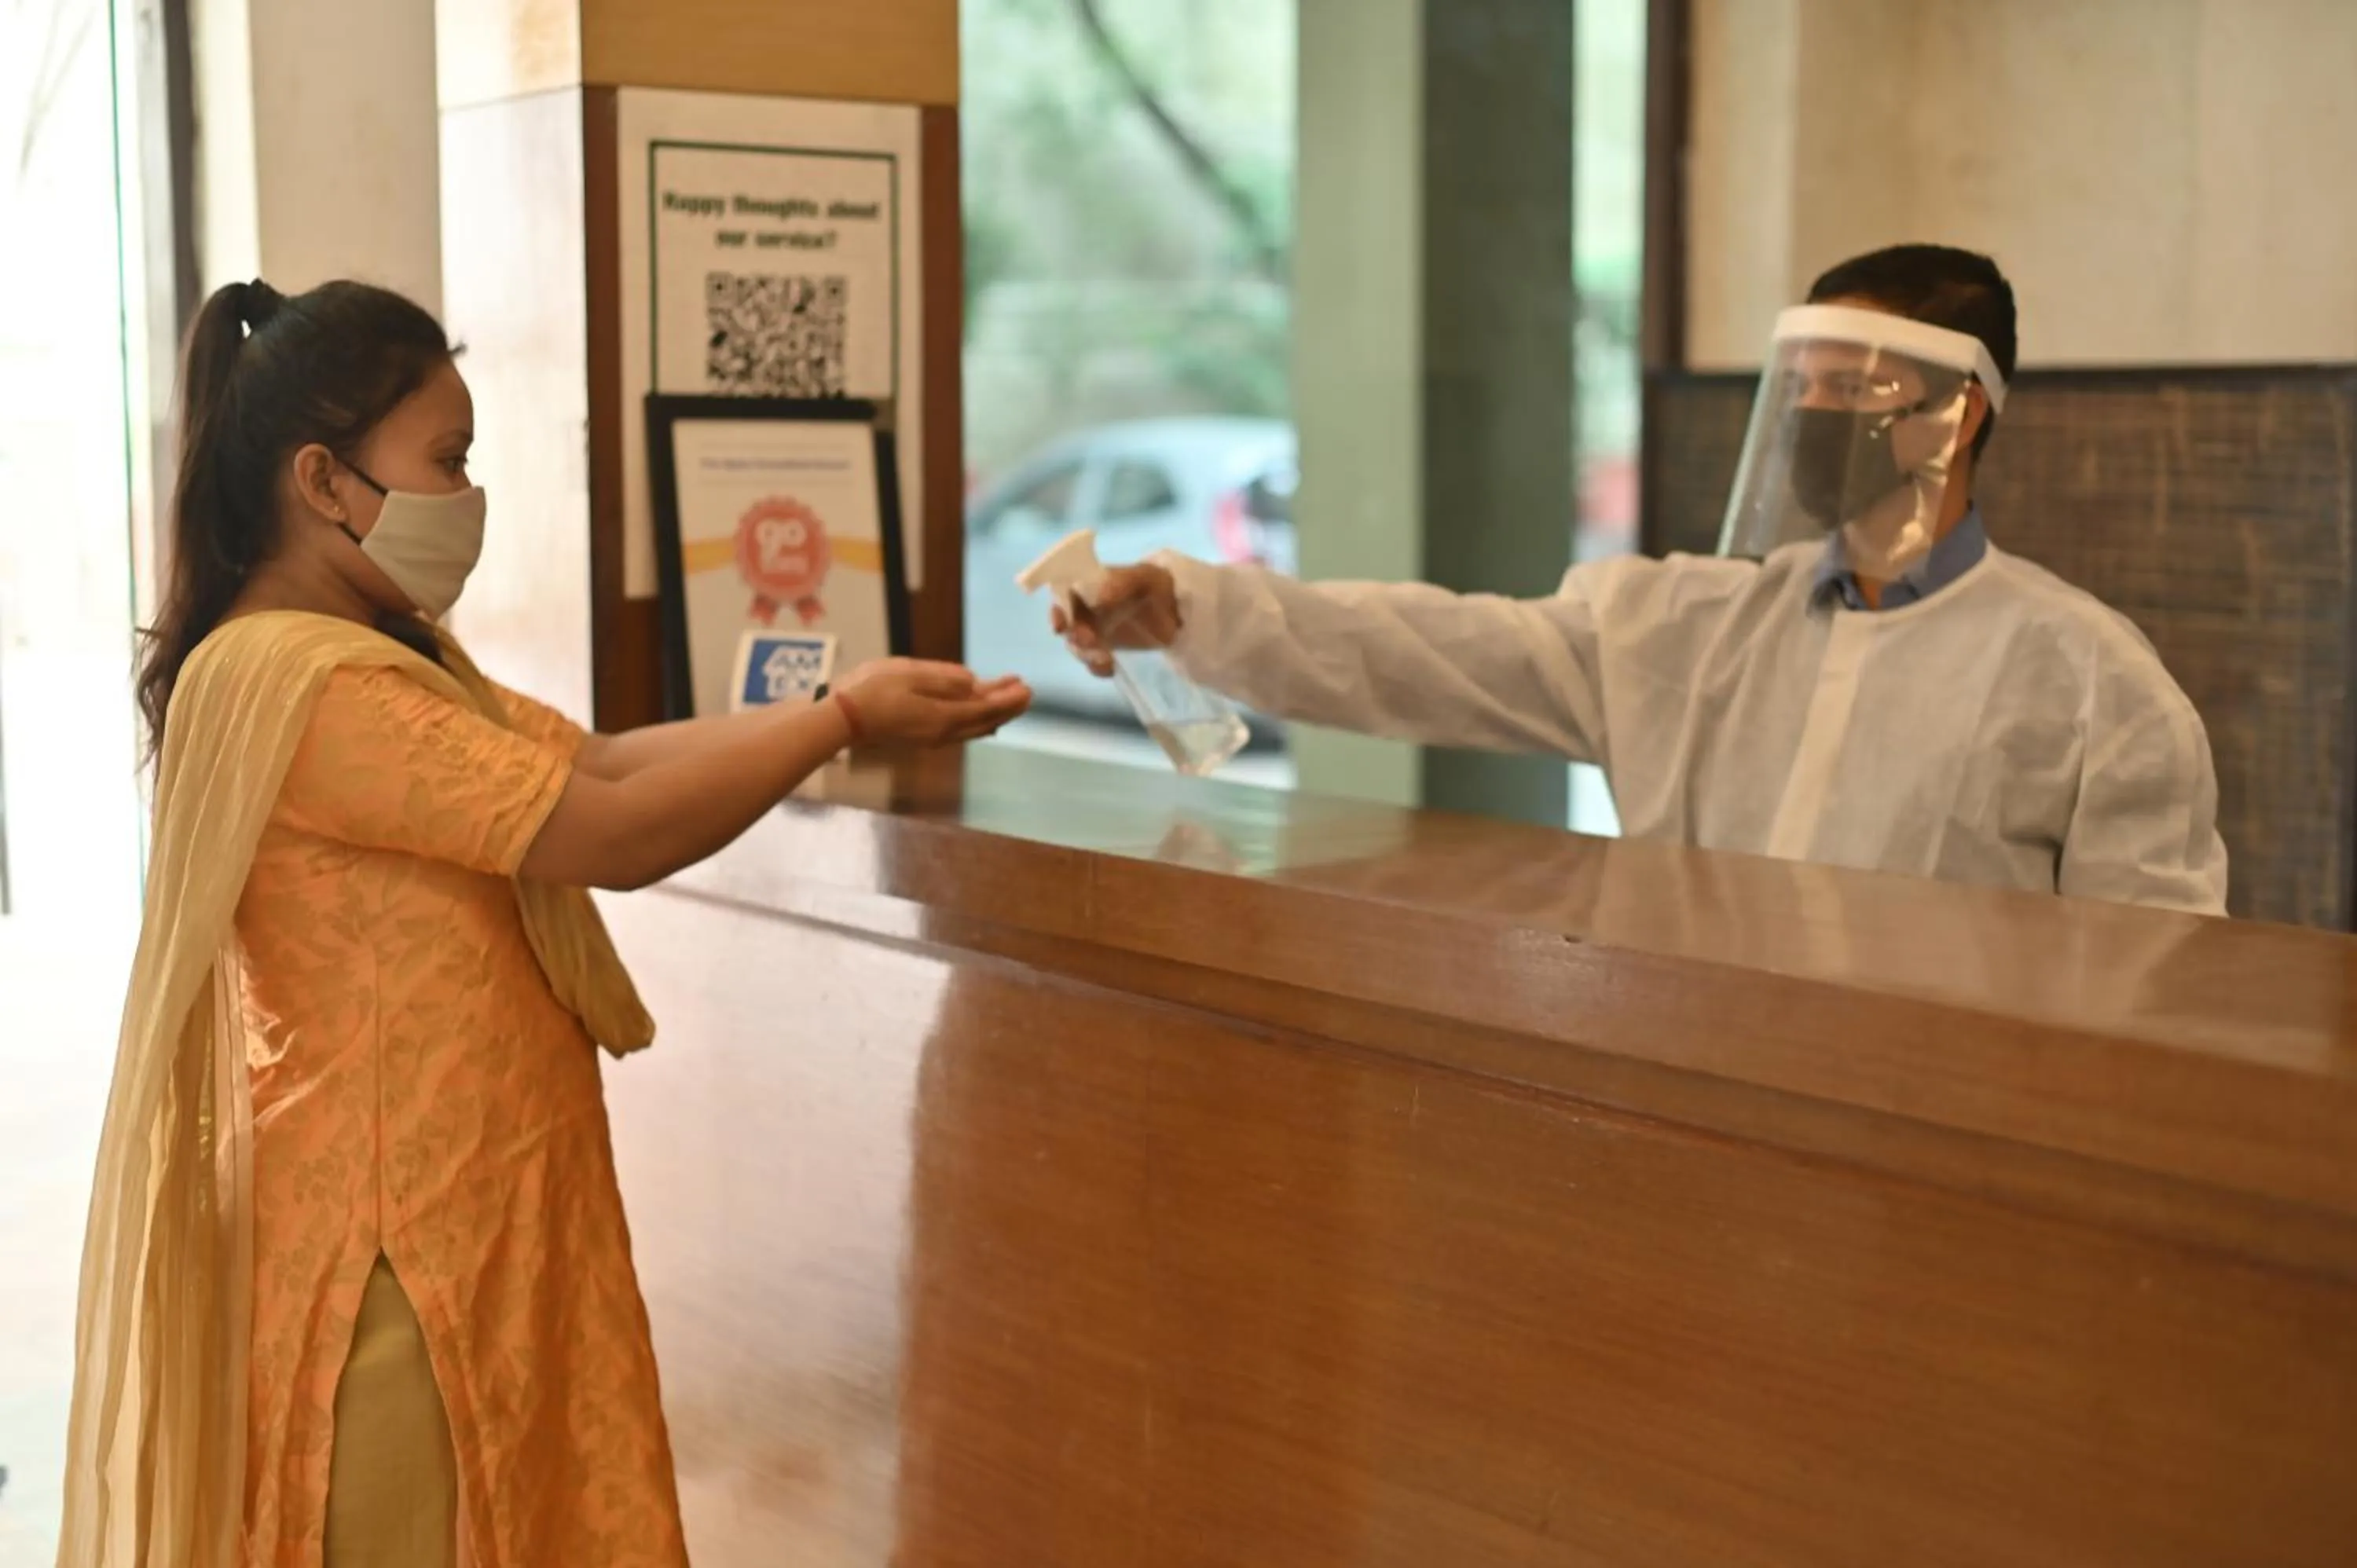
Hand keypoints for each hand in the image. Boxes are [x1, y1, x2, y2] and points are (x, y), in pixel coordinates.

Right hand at [833, 659, 1030, 747]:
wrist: (842, 718)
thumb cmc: (873, 689)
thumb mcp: (911, 673)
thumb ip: (946, 679)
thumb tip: (973, 682)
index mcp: (943, 717)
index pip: (986, 709)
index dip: (1008, 699)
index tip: (1026, 688)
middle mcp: (943, 733)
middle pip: (985, 722)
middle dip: (1007, 708)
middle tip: (1027, 692)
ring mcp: (932, 738)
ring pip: (974, 728)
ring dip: (994, 714)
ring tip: (1010, 699)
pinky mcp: (922, 737)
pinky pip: (960, 731)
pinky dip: (977, 721)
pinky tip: (981, 717)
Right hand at [1050, 563, 1180, 676]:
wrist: (1177, 609)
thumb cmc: (1157, 585)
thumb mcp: (1144, 578)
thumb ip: (1122, 582)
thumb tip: (1099, 596)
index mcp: (1088, 586)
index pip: (1062, 597)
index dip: (1057, 611)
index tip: (1060, 627)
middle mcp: (1085, 609)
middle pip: (1067, 625)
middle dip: (1074, 637)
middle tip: (1091, 642)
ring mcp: (1094, 630)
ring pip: (1078, 646)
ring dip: (1086, 655)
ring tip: (1106, 660)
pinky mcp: (1105, 649)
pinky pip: (1093, 662)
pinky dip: (1098, 668)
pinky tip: (1111, 668)